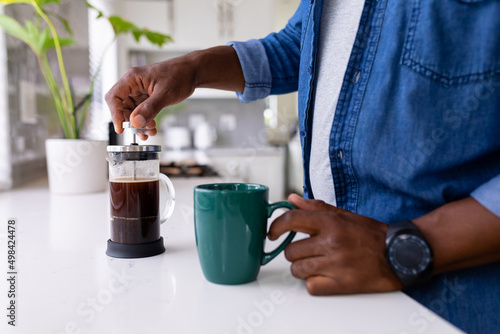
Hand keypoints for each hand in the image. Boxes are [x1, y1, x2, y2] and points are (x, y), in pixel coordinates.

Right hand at [105, 46, 244, 139]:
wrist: (192, 72)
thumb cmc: (179, 75)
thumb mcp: (165, 93)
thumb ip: (150, 108)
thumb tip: (135, 122)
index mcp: (132, 78)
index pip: (114, 97)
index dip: (115, 114)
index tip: (122, 129)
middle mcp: (133, 84)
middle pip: (121, 107)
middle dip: (131, 122)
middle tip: (142, 132)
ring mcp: (139, 91)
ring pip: (132, 112)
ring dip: (139, 124)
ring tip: (150, 132)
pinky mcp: (147, 97)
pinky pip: (141, 112)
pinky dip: (145, 121)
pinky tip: (152, 128)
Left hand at [268, 194, 402, 294]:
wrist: (400, 253)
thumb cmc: (371, 234)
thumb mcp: (344, 214)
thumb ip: (315, 207)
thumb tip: (292, 199)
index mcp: (330, 222)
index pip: (291, 220)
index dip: (275, 227)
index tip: (271, 233)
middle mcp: (331, 242)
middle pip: (290, 251)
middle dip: (295, 252)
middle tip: (307, 251)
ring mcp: (336, 264)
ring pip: (298, 270)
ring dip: (303, 269)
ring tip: (316, 264)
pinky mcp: (342, 284)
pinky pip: (311, 287)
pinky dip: (314, 284)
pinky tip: (324, 276)